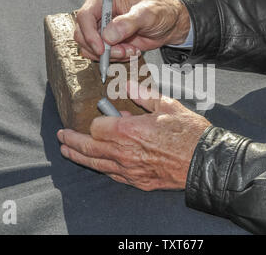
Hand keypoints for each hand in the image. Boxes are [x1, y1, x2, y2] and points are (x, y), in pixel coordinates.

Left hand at [57, 81, 210, 190]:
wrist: (205, 161)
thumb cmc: (188, 133)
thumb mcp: (166, 105)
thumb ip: (142, 95)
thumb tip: (125, 85)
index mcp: (128, 130)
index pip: (97, 126)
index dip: (97, 120)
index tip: (103, 115)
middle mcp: (124, 152)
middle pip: (88, 147)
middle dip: (72, 141)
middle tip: (61, 137)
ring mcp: (129, 169)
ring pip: (95, 164)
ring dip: (79, 156)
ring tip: (67, 151)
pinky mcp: (138, 181)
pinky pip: (112, 175)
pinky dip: (101, 168)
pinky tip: (97, 165)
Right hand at [74, 0, 190, 61]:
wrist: (170, 24)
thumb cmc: (160, 12)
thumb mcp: (147, 14)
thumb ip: (128, 23)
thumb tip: (108, 36)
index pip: (84, 16)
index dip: (89, 34)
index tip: (102, 48)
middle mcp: (100, 12)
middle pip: (83, 35)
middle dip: (101, 48)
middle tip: (121, 52)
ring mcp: (103, 28)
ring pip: (90, 48)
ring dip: (110, 55)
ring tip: (130, 50)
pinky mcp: (108, 42)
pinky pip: (101, 55)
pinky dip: (115, 58)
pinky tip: (130, 51)